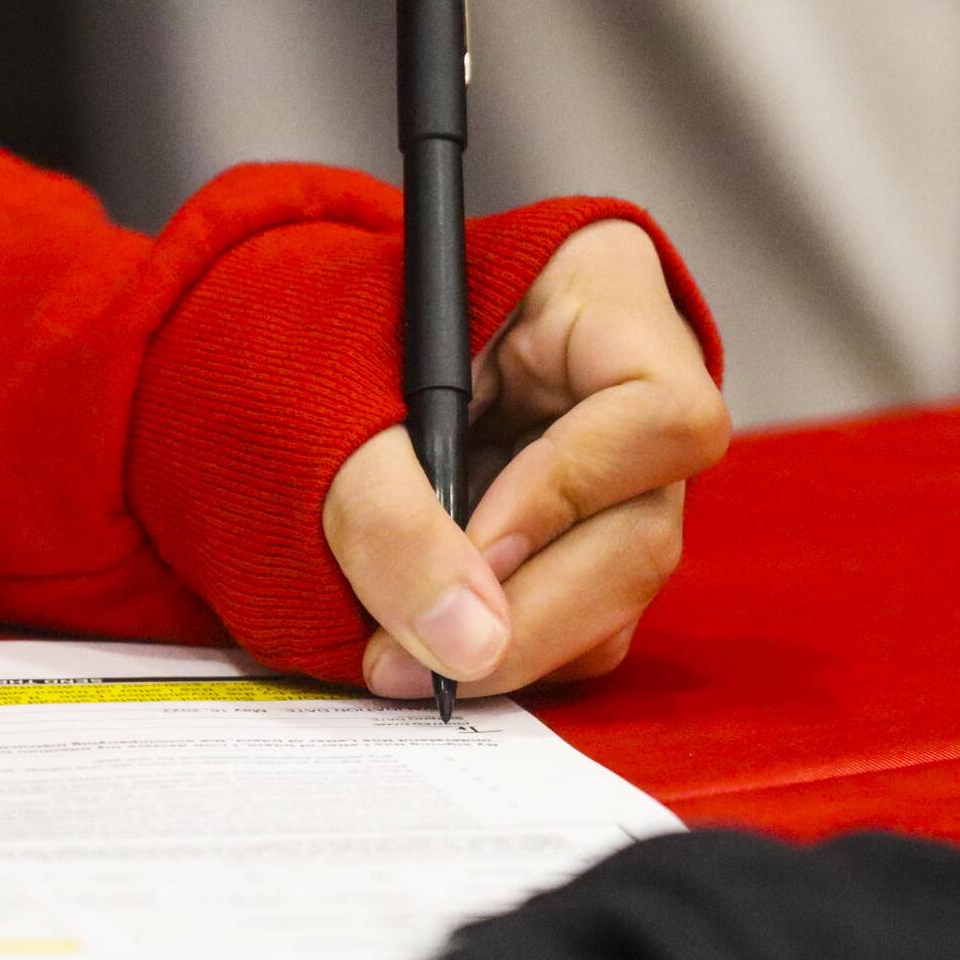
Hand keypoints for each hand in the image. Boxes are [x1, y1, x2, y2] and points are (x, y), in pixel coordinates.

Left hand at [323, 221, 727, 698]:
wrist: (304, 335)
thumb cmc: (332, 329)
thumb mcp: (341, 397)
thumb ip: (389, 510)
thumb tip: (464, 643)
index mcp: (602, 294)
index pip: (654, 410)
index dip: (571, 489)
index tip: (476, 544)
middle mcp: (638, 385)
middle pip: (645, 529)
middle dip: (533, 613)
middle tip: (421, 665)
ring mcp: (623, 467)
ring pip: (617, 590)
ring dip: (515, 645)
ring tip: (402, 662)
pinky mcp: (586, 530)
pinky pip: (580, 617)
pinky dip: (507, 644)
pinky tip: (428, 647)